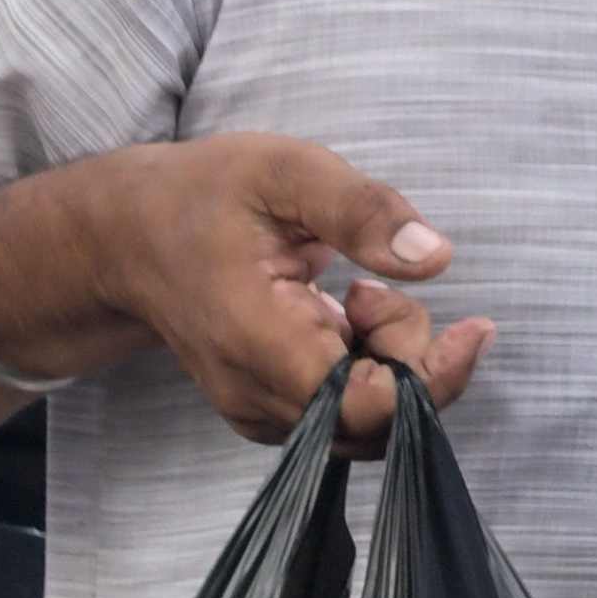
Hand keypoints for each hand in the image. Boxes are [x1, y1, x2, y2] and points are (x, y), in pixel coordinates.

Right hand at [31, 134, 489, 440]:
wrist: (128, 237)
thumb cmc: (203, 195)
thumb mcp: (284, 171)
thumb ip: (361, 209)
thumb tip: (435, 255)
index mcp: (256, 339)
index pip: (364, 408)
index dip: (431, 377)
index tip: (468, 325)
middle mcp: (256, 395)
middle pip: (378, 424)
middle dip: (415, 360)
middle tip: (377, 288)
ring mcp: (259, 412)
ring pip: (367, 426)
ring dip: (393, 363)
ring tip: (356, 295)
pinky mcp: (269, 413)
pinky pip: (346, 417)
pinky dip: (372, 373)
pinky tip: (346, 318)